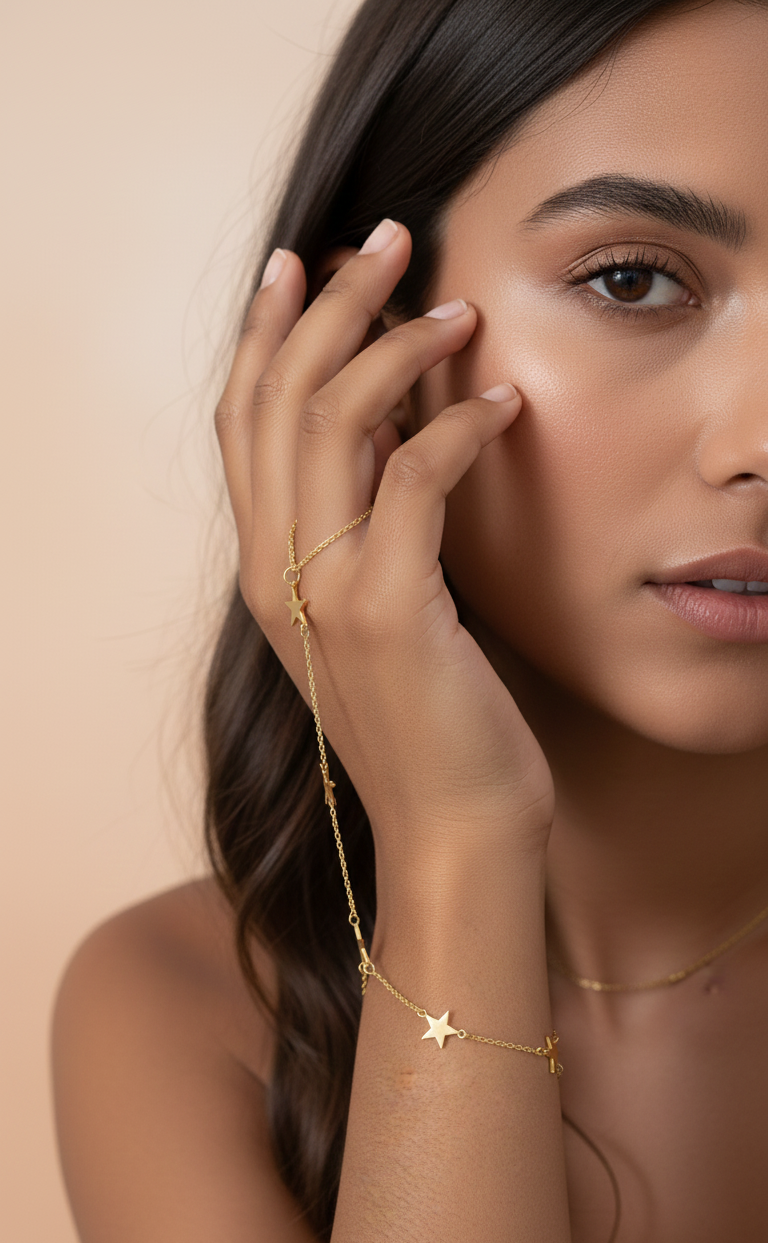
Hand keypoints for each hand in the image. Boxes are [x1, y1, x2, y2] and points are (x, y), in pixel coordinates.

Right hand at [215, 220, 554, 883]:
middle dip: (329, 302)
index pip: (241, 421)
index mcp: (262, 567)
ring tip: (455, 308)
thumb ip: (356, 530)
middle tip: (387, 238)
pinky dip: (459, 427)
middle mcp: (274, 570)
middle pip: (278, 397)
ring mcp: (323, 589)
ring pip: (331, 420)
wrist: (450, 827)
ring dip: (394, 344)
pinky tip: (502, 403)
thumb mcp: (370, 615)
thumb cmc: (425, 719)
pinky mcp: (389, 608)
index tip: (300, 261)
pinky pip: (413, 479)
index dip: (263, 332)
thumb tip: (389, 431)